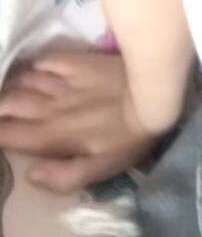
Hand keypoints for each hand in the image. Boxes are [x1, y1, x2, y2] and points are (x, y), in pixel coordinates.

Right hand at [0, 49, 165, 192]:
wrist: (152, 96)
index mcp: (51, 135)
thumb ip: (62, 177)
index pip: (8, 134)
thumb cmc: (127, 139)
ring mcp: (64, 81)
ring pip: (24, 80)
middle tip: (0, 113)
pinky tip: (31, 67)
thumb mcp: (99, 170)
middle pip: (10, 103)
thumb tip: (30, 174)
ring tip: (7, 92)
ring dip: (10, 86)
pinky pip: (47, 59)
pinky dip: (34, 63)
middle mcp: (50, 106)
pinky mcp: (79, 62)